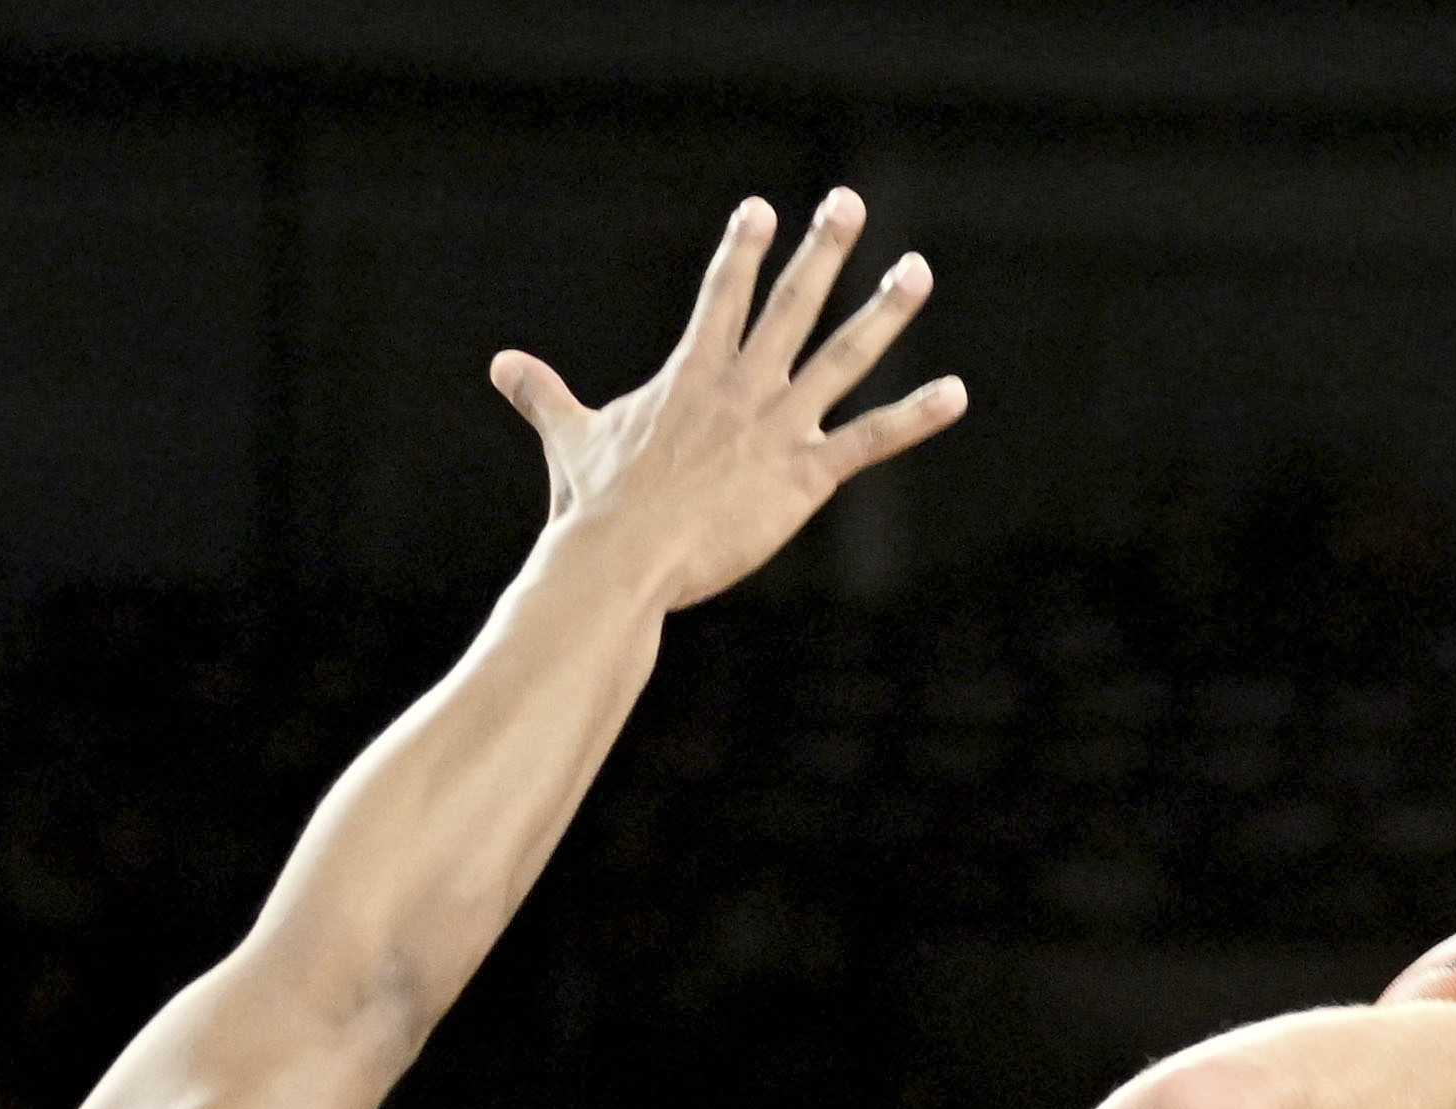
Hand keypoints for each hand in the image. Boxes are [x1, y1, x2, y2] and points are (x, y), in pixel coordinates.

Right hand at [497, 193, 964, 615]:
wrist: (620, 560)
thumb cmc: (592, 508)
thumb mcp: (570, 441)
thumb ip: (544, 397)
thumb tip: (500, 365)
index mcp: (691, 377)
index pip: (722, 296)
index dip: (742, 249)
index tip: (761, 209)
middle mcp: (742, 388)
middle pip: (791, 304)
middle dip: (823, 249)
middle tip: (849, 202)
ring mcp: (777, 429)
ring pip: (843, 357)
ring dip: (885, 312)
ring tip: (918, 270)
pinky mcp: (804, 477)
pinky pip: (869, 440)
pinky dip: (914, 416)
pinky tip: (954, 393)